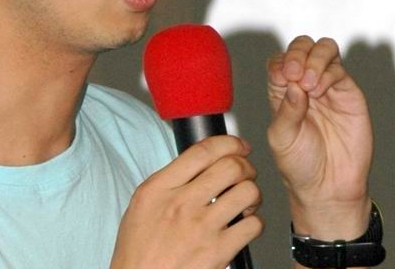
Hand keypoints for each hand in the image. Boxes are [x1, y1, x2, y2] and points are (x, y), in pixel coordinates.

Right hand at [110, 135, 262, 268]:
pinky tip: (244, 225)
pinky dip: (255, 222)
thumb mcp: (142, 204)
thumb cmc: (139, 250)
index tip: (237, 145)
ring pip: (247, 192)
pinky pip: (253, 225)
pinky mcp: (219, 252)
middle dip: (245, 165)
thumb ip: (168, 181)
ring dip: (252, 193)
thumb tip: (198, 162)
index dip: (228, 142)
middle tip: (245, 172)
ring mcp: (202, 227)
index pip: (202, 151)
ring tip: (245, 199)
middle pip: (230, 166)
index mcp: (160, 188)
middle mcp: (182, 203)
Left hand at [267, 35, 371, 240]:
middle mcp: (304, 84)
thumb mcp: (281, 138)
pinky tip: (319, 91)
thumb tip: (293, 85)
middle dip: (297, 53)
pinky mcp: (347, 93)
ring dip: (313, 59)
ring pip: (322, 50)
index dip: (280, 63)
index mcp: (282, 91)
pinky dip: (327, 73)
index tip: (281, 78)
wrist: (328, 187)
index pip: (280, 61)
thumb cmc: (299, 164)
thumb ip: (285, 110)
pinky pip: (339, 70)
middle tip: (294, 74)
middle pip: (301, 47)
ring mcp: (326, 86)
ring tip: (308, 82)